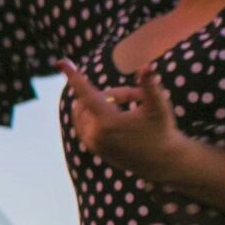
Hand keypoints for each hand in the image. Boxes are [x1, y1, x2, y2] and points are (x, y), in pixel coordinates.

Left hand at [60, 59, 186, 182]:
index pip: (84, 93)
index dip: (73, 76)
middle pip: (89, 101)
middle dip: (109, 94)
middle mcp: (94, 134)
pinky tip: (118, 116)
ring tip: (131, 109)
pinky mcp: (94, 149)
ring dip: (103, 104)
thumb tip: (147, 65)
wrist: (163, 162)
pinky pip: (85, 125)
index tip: (61, 62)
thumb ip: (149, 84)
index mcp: (107, 122)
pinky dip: (96, 115)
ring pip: (86, 112)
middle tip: (135, 97)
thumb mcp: (158, 106)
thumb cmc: (162, 130)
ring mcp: (92, 144)